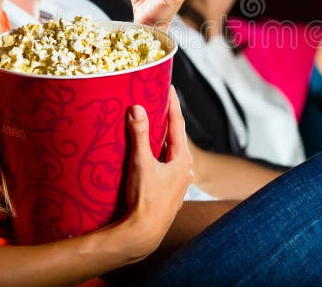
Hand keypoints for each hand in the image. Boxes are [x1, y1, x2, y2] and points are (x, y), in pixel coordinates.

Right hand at [119, 86, 192, 260]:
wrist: (144, 234)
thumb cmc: (145, 200)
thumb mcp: (141, 164)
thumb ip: (139, 135)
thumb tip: (136, 108)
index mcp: (182, 159)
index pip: (178, 124)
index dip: (173, 104)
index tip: (169, 87)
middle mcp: (185, 169)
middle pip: (176, 137)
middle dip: (168, 119)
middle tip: (158, 101)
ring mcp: (178, 181)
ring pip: (172, 152)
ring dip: (163, 137)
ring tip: (153, 123)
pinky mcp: (169, 190)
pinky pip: (166, 163)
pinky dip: (160, 153)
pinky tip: (151, 153)